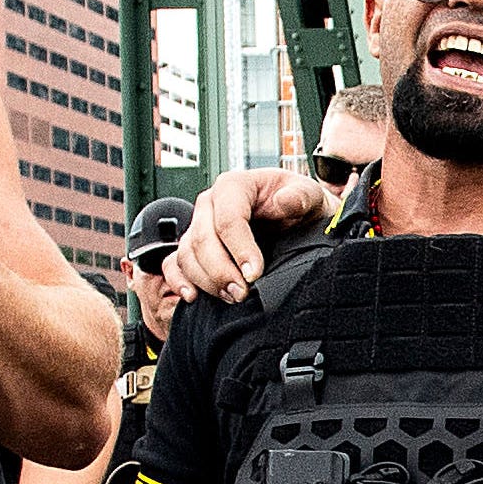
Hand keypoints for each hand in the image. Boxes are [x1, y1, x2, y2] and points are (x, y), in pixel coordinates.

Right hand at [173, 164, 340, 302]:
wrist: (296, 222)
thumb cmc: (299, 207)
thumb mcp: (310, 196)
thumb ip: (301, 196)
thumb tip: (285, 201)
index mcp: (234, 186)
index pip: (228, 218)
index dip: (240, 248)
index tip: (255, 272)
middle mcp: (209, 204)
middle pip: (202, 240)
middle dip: (221, 271)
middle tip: (243, 293)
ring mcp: (197, 226)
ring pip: (187, 256)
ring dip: (207, 281)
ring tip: (233, 297)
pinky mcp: (192, 248)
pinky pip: (173, 264)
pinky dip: (178, 281)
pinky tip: (193, 296)